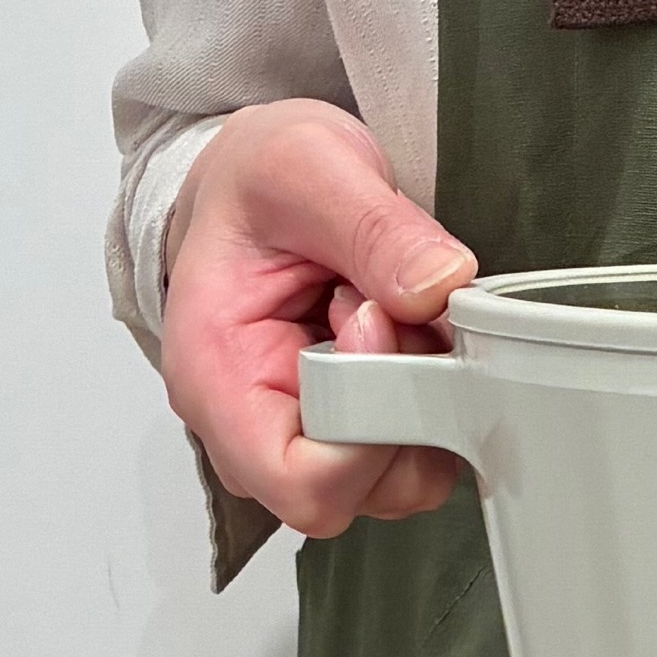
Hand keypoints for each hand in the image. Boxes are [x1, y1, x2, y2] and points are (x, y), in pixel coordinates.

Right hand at [160, 99, 475, 537]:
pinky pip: (421, 437)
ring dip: (428, 391)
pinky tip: (412, 325)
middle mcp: (257, 422)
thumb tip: (437, 286)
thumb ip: (373, 228)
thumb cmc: (255, 180)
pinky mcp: (356, 415)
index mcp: (217, 378)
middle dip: (408, 399)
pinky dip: (439, 385)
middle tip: (398, 308)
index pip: (300, 481)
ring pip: (402, 472)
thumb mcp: (308, 169)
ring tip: (398, 310)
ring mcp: (309, 426)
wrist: (255, 177)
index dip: (368, 422)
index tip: (380, 324)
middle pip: (362, 487)